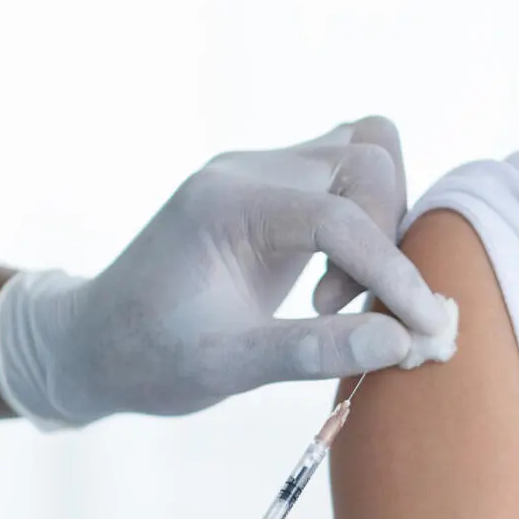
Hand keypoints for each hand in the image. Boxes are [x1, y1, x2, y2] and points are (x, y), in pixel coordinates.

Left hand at [0, 118, 458, 426]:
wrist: (94, 341)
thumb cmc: (147, 358)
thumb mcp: (225, 369)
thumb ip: (313, 352)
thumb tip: (405, 343)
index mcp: (223, 205)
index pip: (338, 217)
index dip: (392, 274)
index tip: (425, 331)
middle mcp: (245, 170)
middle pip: (363, 161)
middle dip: (384, 238)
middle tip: (344, 312)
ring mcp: (261, 170)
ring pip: (365, 150)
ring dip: (381, 219)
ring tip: (341, 294)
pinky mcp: (276, 186)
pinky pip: (349, 171)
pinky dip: (368, 217)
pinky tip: (340, 276)